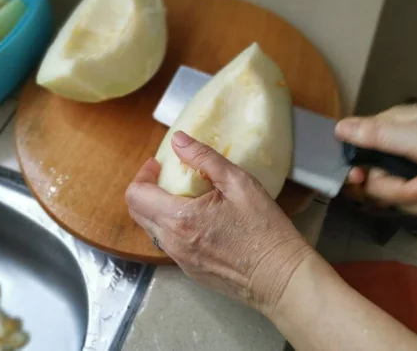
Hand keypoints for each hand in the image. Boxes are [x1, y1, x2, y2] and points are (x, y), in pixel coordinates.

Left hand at [126, 131, 313, 315]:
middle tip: (166, 176)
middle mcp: (172, 242)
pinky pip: (168, 244)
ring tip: (182, 196)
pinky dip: (171, 227)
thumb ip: (204, 158)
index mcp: (180, 219)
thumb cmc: (264, 230)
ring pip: (151, 229)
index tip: (158, 165)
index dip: (142, 175)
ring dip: (157, 209)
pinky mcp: (189, 270)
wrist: (280, 277)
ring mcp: (179, 260)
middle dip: (145, 190)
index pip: (135, 195)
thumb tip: (178, 140)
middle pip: (137, 212)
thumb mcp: (238, 183)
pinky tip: (196, 219)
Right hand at [335, 104, 416, 216]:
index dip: (355, 168)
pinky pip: (408, 203)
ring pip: (391, 195)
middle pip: (373, 180)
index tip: (357, 178)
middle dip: (397, 189)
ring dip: (414, 198)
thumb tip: (338, 127)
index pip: (356, 149)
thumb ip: (379, 135)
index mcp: (393, 126)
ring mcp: (409, 169)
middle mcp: (397, 148)